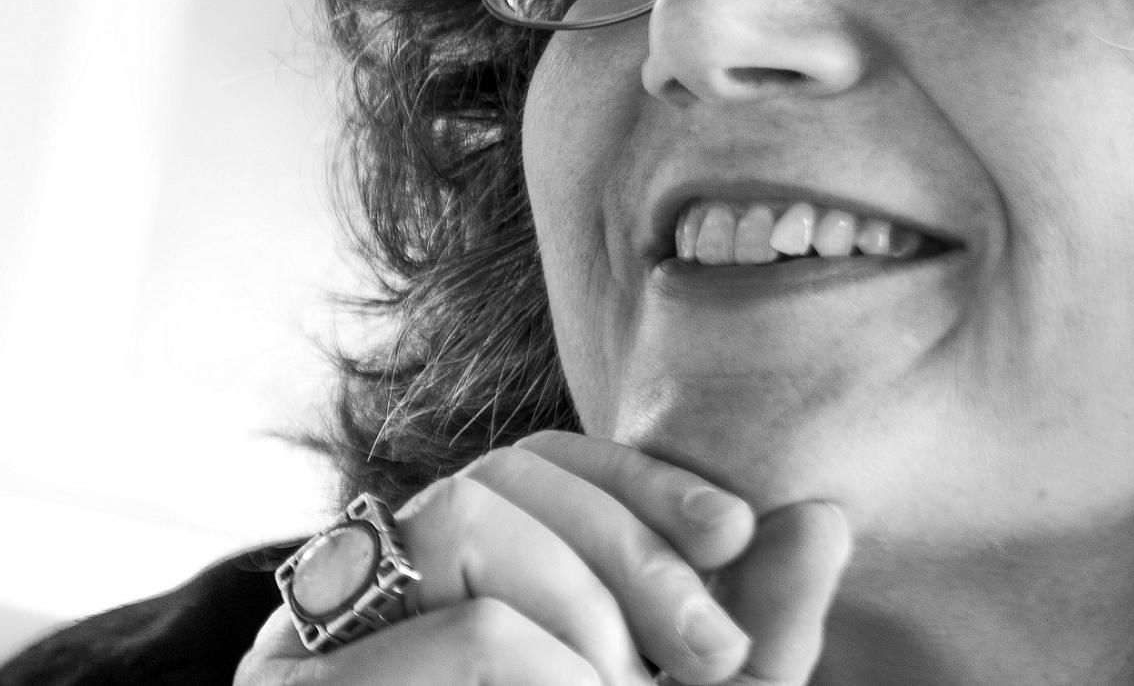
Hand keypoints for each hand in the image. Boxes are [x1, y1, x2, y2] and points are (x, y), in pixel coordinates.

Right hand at [233, 431, 851, 685]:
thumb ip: (747, 644)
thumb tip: (827, 519)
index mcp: (435, 596)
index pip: (526, 468)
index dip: (631, 479)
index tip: (736, 535)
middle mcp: (354, 604)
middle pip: (498, 480)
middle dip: (631, 554)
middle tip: (712, 661)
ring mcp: (306, 651)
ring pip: (465, 525)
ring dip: (589, 615)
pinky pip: (471, 636)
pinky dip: (558, 674)